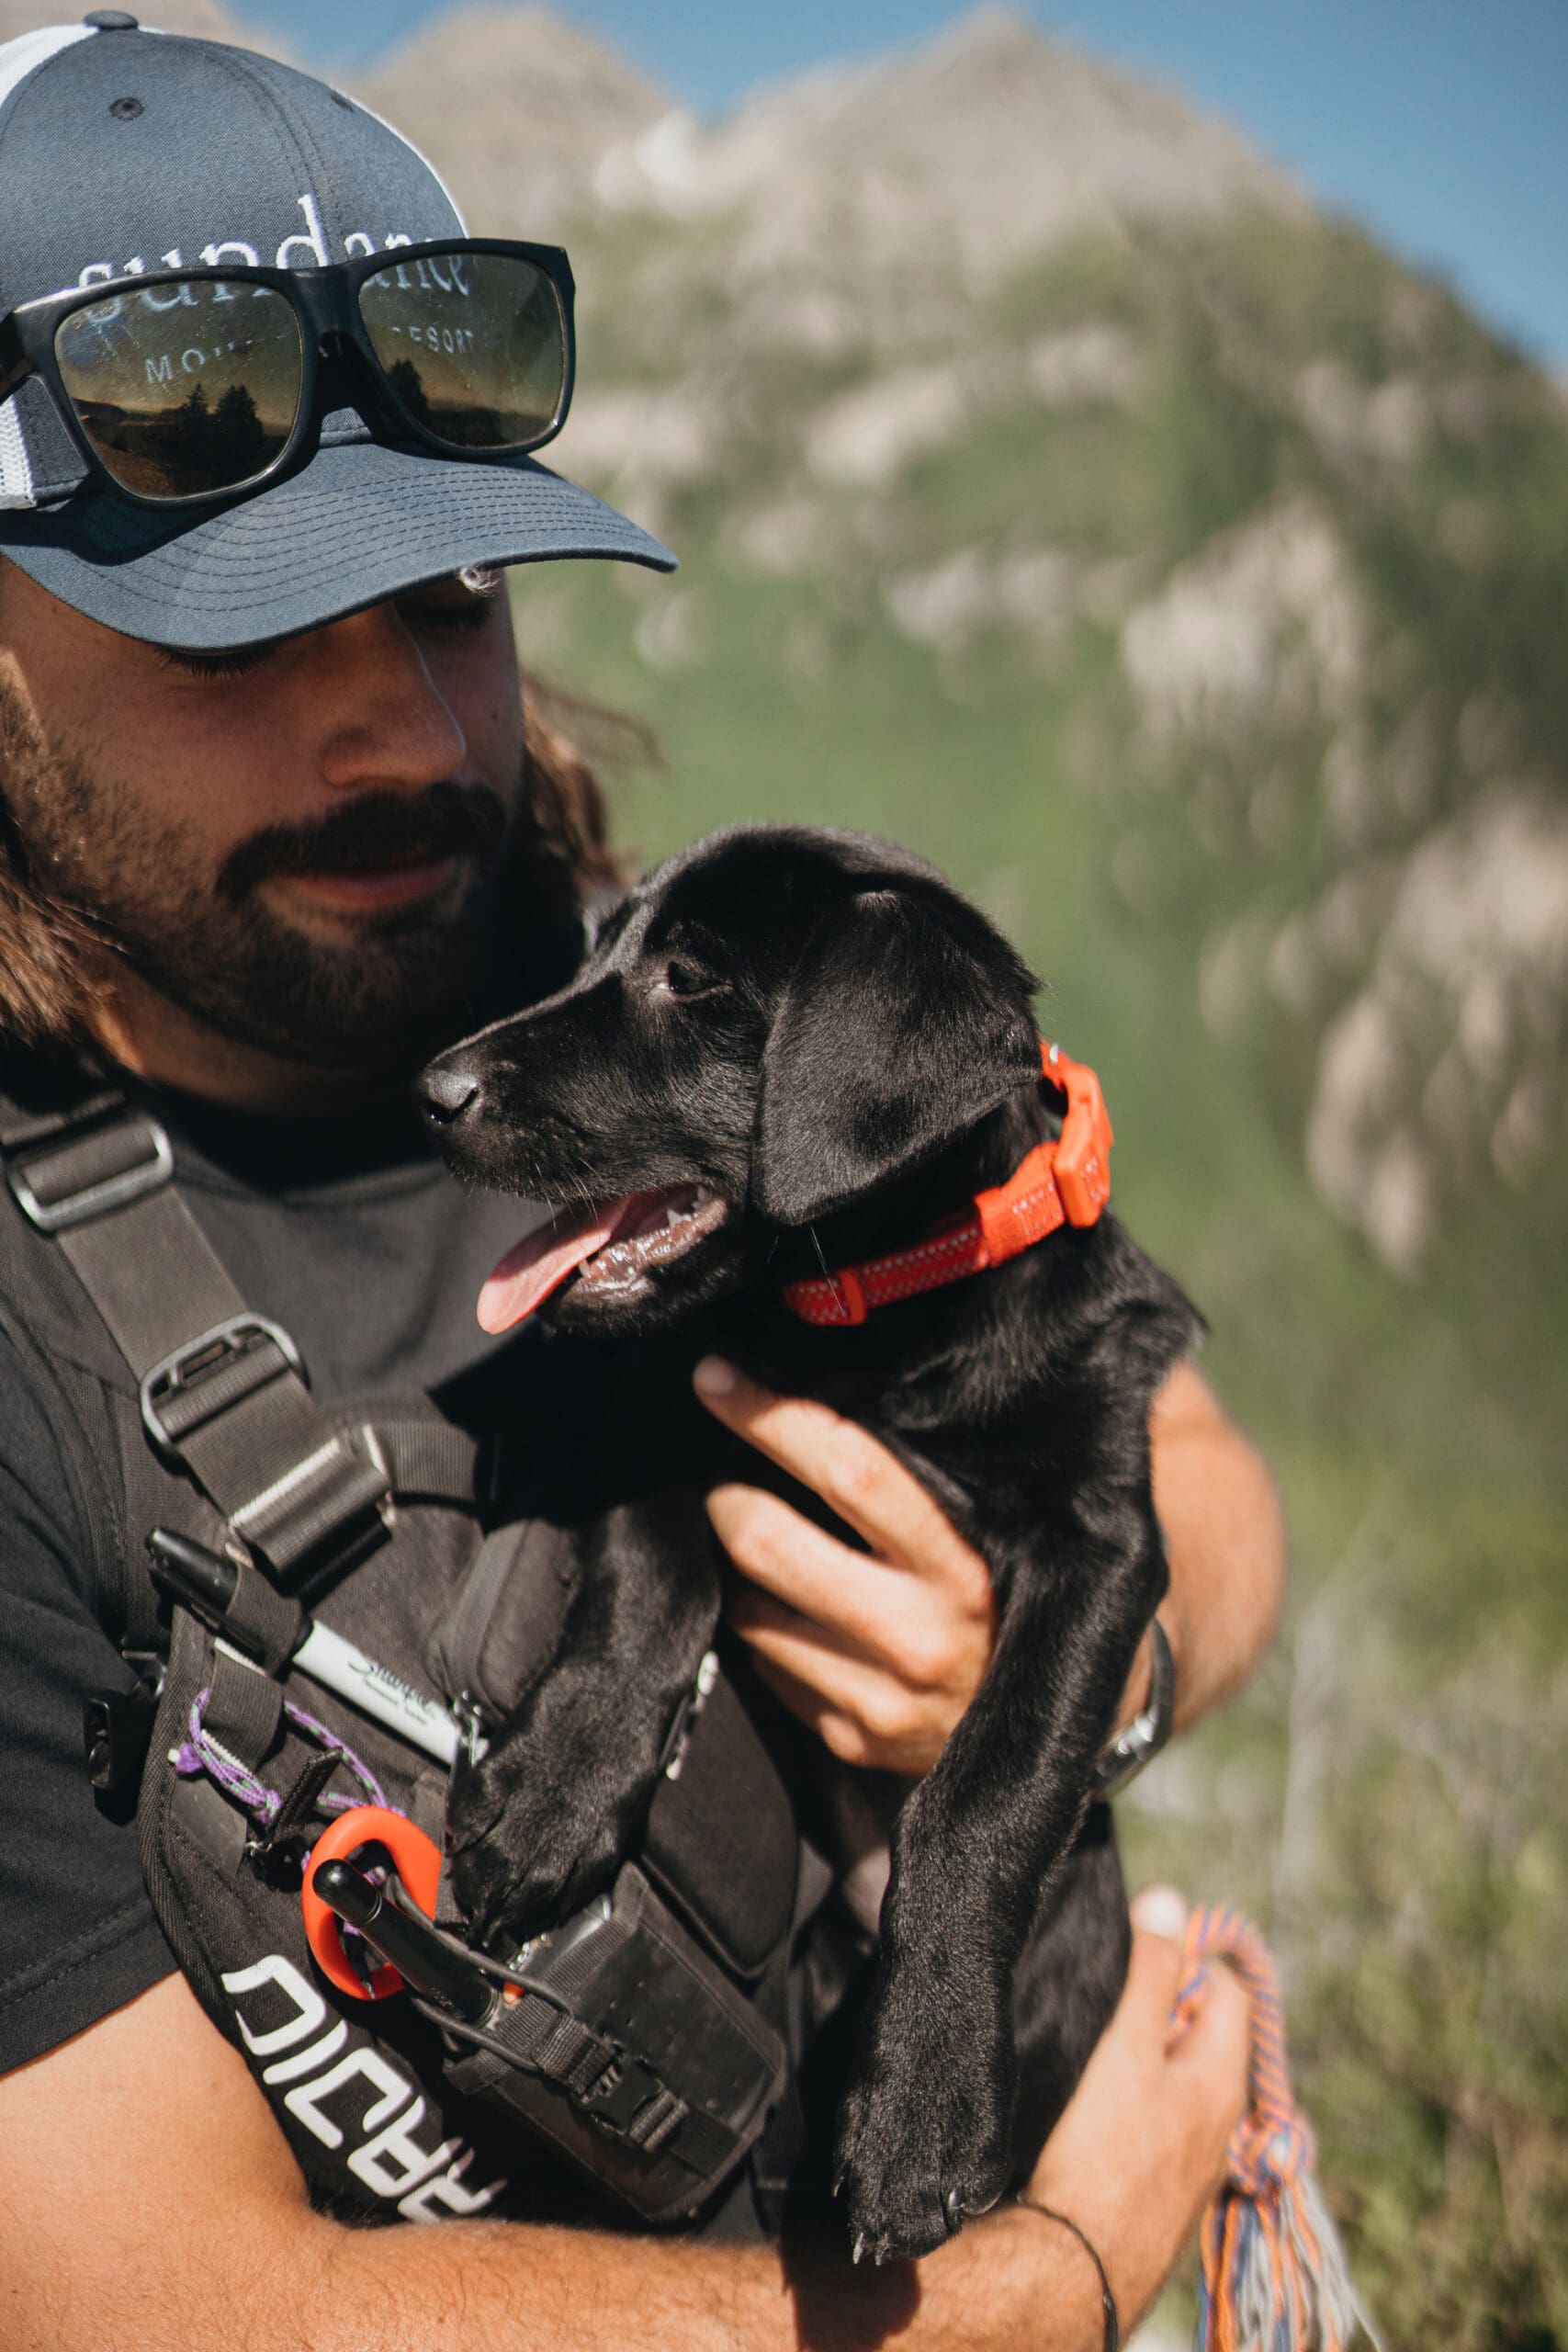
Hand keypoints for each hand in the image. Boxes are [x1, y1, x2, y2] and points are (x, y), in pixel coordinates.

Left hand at [693, 1355, 995, 1775]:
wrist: (1060, 1724)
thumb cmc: (1019, 1595)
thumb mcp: (997, 1529)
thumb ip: (924, 1477)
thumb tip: (824, 1391)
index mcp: (963, 1567)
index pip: (850, 1471)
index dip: (770, 1416)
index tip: (717, 1378)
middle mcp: (918, 1637)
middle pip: (768, 1543)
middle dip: (727, 1496)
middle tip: (724, 1474)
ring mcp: (880, 1697)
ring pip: (750, 1608)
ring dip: (739, 1566)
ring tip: (758, 1538)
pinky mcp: (853, 1737)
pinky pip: (766, 1666)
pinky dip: (763, 1624)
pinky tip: (788, 1605)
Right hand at [1021, 1886, 1250, 2332]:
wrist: (1074, 2268)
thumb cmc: (1102, 2151)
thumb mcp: (1126, 2046)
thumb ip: (1149, 1971)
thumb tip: (1169, 1900)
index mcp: (1224, 2082)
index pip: (1226, 1989)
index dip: (1186, 1960)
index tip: (1136, 1956)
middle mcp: (1221, 2127)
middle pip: (1201, 2037)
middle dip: (1160, 2010)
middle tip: (1107, 2005)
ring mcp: (1191, 2168)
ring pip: (1176, 2086)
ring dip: (1143, 2062)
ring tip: (1092, 2058)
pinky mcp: (1157, 2197)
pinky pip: (1155, 2129)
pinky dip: (1130, 2108)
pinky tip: (1089, 2115)